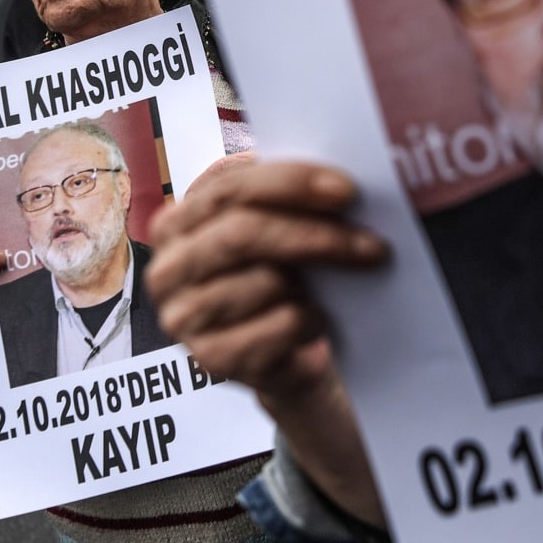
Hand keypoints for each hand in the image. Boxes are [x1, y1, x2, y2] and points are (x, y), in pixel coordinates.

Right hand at [146, 153, 386, 394]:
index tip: (347, 189)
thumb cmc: (281, 279)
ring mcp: (184, 316)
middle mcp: (169, 267)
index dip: (291, 183)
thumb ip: (285, 200)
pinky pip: (278, 326)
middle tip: (373, 244)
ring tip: (327, 291)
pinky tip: (313, 323)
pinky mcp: (210, 358)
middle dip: (316, 234)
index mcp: (178, 222)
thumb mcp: (277, 229)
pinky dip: (309, 321)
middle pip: (243, 233)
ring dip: (313, 286)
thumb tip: (335, 183)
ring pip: (265, 281)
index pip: (231, 187)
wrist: (284, 354)